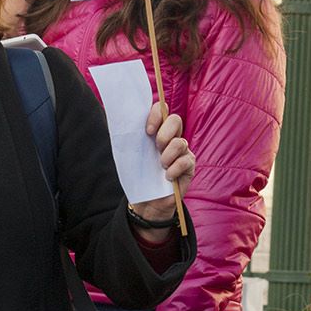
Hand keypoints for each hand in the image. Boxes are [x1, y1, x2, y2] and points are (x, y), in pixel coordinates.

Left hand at [129, 106, 194, 227]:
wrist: (147, 201)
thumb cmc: (139, 176)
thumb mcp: (130, 154)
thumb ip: (130, 137)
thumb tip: (120, 121)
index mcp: (157, 130)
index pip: (162, 109)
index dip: (157, 114)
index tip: (148, 131)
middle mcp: (172, 137)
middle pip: (175, 120)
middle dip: (164, 134)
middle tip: (156, 149)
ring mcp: (183, 150)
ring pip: (180, 142)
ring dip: (167, 156)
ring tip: (161, 166)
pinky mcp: (190, 165)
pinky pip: (185, 161)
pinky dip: (174, 170)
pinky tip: (167, 177)